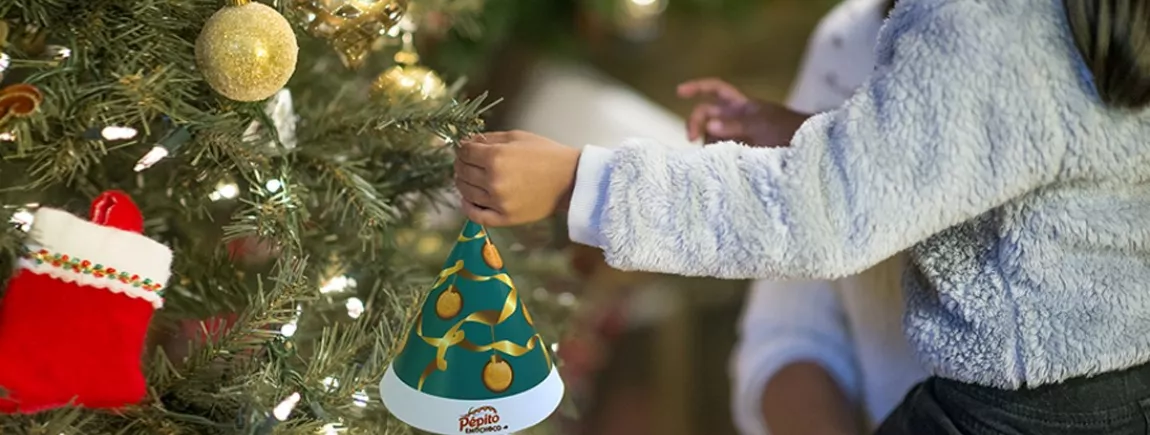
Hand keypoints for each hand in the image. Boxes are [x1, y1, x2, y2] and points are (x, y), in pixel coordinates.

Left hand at [454, 131, 581, 226]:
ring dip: (462, 183)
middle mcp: (493, 180)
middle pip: (462, 172)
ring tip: (469, 178)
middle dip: (461, 164)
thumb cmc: (546, 154)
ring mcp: (498, 202)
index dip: (462, 149)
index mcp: (496, 157)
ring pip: (466, 192)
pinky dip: (467, 207)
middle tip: (466, 162)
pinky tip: (467, 200)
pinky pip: (476, 215)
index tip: (465, 149)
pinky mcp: (505, 218)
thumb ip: (490, 138)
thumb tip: (466, 142)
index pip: (464, 153)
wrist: (571, 180)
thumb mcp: (517, 137)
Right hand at [677, 78, 810, 146]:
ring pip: (711, 138)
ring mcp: (736, 136)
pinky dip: (715, 158)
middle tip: (691, 140)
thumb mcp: (760, 125)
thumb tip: (708, 127)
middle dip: (695, 124)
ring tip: (711, 156)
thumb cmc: (788, 130)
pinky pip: (720, 153)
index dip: (696, 87)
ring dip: (707, 144)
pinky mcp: (739, 154)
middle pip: (706, 116)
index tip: (679, 91)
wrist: (809, 148)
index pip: (714, 89)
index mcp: (740, 105)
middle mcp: (735, 119)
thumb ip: (733, 126)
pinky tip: (717, 165)